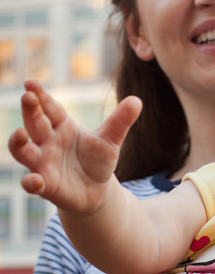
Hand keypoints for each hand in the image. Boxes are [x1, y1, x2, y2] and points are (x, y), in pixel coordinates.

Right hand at [8, 79, 141, 214]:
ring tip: (19, 134)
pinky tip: (34, 181)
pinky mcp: (46, 185)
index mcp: (62, 126)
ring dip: (18, 144)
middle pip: (35, 124)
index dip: (40, 95)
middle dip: (30, 111)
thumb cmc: (98, 160)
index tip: (31, 83)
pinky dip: (30, 182)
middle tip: (27, 97)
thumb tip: (137, 100)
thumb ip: (120, 121)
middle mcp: (48, 143)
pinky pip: (33, 183)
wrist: (96, 190)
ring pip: (24, 152)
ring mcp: (44, 164)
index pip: (49, 108)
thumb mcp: (111, 140)